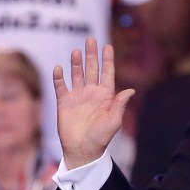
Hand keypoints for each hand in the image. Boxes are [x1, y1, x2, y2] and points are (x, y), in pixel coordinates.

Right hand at [53, 37, 134, 168]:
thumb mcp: (114, 121)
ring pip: (76, 74)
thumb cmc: (101, 137)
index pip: (107, 73)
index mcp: (105, 96)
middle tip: (91, 39)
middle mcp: (91, 93)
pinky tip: (58, 68)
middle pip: (92, 69)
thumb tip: (131, 90)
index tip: (107, 46)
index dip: (107, 60)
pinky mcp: (64, 102)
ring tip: (77, 51)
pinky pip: (60, 87)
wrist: (83, 149)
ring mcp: (77, 96)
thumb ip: (120, 104)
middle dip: (92, 55)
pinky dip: (59, 77)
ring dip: (76, 63)